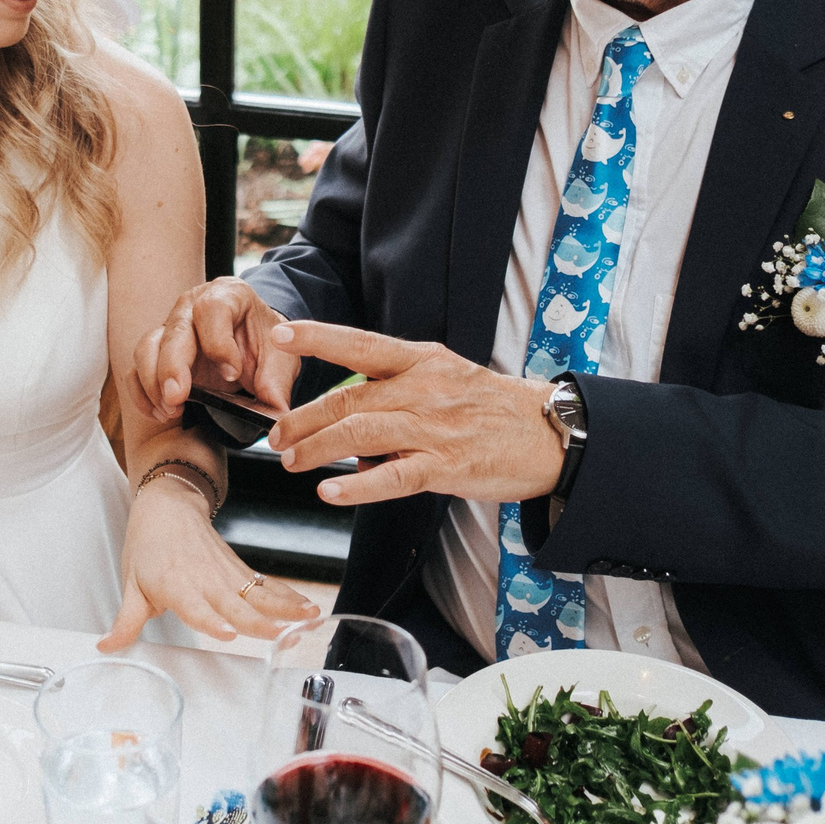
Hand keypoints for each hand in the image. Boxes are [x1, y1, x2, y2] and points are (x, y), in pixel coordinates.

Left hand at [100, 478, 315, 650]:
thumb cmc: (148, 544)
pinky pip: (268, 587)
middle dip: (260, 622)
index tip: (226, 633)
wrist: (168, 504)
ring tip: (309, 620)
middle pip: (236, 604)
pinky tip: (309, 609)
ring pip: (260, 595)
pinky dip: (290, 597)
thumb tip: (106, 647)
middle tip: (281, 637)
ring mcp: (227, 574)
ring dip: (287, 609)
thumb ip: (126, 620)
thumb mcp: (131, 583)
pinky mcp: (240, 570)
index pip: (195, 607)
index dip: (210, 621)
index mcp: (176, 585)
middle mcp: (206, 580)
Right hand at [132, 276, 298, 422]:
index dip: (219, 343)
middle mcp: (192, 306)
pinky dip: (142, 393)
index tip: (232, 373)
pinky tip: (159, 412)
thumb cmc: (265, 342)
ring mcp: (170, 327)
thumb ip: (277, 382)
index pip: (212, 311)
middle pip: (174, 331)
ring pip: (148, 348)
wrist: (252, 342)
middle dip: (172, 367)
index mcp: (228, 295)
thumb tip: (276, 410)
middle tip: (178, 398)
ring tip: (171, 410)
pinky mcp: (157, 351)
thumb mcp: (281, 357)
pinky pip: (136, 369)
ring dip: (154, 383)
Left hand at [264, 320, 562, 506]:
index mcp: (421, 360)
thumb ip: (396, 392)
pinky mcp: (447, 465)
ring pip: (360, 434)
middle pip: (348, 399)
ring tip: (289, 461)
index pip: (360, 343)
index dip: (317, 337)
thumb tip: (350, 421)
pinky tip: (330, 491)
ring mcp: (434, 427)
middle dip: (302, 418)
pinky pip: (393, 476)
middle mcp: (423, 388)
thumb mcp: (445, 379)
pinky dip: (357, 486)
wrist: (549, 433)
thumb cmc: (492, 408)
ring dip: (316, 449)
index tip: (281, 332)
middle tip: (275, 435)